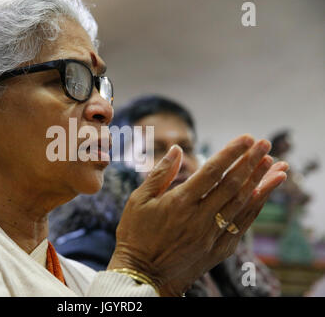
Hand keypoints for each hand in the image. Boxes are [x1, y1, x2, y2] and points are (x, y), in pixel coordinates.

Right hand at [108, 134, 287, 295]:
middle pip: (232, 185)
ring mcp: (211, 235)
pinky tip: (263, 194)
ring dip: (261, 183)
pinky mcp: (217, 250)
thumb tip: (176, 149)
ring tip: (277, 166)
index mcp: (179, 202)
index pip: (212, 171)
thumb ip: (160, 174)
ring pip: (242, 205)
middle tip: (266, 144)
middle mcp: (199, 218)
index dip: (231, 153)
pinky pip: (241, 226)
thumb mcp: (138, 200)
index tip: (247, 138)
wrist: (141, 274)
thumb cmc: (135, 234)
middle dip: (252, 162)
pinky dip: (255, 208)